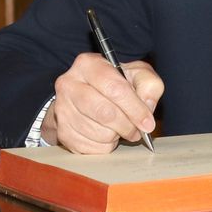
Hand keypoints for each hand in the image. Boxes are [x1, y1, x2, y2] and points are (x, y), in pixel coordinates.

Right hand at [41, 53, 163, 154]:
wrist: (87, 95)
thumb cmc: (114, 84)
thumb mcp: (136, 75)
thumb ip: (149, 84)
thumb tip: (147, 105)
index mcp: (88, 64)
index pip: (115, 88)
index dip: (135, 109)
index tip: (148, 123)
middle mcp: (69, 83)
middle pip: (105, 112)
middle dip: (127, 126)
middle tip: (137, 131)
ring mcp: (62, 108)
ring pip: (98, 132)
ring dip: (116, 136)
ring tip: (120, 129)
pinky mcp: (62, 131)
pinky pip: (90, 147)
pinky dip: (105, 146)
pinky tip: (106, 135)